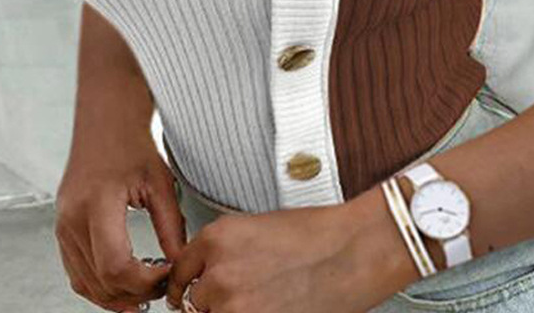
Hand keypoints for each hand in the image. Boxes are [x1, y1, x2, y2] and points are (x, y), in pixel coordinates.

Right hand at [54, 129, 186, 311]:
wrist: (106, 123)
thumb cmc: (133, 145)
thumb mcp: (161, 182)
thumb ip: (170, 226)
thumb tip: (181, 264)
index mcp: (97, 202)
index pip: (116, 265)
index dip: (145, 281)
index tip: (169, 275)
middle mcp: (72, 218)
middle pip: (101, 280)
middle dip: (135, 293)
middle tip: (164, 287)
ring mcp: (62, 226)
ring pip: (86, 283)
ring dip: (117, 297)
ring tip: (147, 293)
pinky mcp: (62, 230)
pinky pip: (77, 272)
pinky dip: (100, 286)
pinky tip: (124, 287)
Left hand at [165, 185, 420, 312]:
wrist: (353, 251)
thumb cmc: (319, 236)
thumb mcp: (259, 229)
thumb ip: (227, 251)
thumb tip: (211, 273)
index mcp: (218, 238)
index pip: (180, 272)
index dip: (185, 284)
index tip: (187, 293)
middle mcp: (220, 272)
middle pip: (195, 302)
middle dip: (213, 303)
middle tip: (242, 297)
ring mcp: (234, 305)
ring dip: (229, 312)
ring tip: (264, 300)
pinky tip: (273, 306)